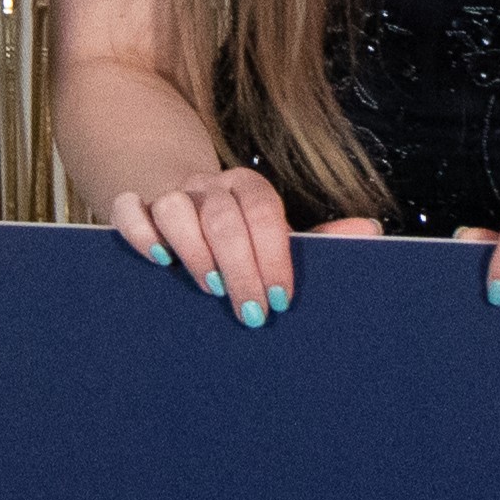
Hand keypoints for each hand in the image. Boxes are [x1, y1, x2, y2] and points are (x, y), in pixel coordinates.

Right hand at [110, 166, 368, 323]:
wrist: (170, 186)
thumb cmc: (233, 227)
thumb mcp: (272, 231)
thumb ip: (318, 238)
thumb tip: (371, 231)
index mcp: (247, 188)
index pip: (265, 210)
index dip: (275, 253)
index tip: (282, 298)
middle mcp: (207, 187)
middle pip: (224, 216)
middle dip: (241, 267)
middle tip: (251, 313)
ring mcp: (168, 194)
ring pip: (177, 208)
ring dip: (194, 249)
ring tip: (209, 288)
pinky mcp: (133, 204)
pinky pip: (129, 210)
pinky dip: (140, 232)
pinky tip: (157, 259)